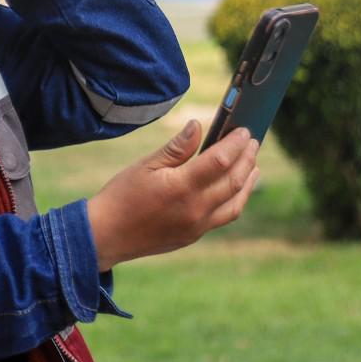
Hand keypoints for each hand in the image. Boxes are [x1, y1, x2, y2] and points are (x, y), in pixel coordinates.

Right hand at [87, 122, 258, 270]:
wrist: (106, 235)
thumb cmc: (121, 196)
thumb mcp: (145, 165)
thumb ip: (176, 148)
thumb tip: (197, 126)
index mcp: (180, 187)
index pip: (220, 161)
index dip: (235, 143)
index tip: (244, 130)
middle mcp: (195, 209)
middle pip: (233, 181)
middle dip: (247, 159)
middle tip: (253, 141)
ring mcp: (197, 226)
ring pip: (235, 202)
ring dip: (248, 180)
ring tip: (254, 163)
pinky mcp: (194, 236)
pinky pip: (224, 216)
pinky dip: (236, 198)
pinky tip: (236, 187)